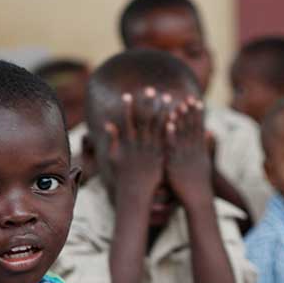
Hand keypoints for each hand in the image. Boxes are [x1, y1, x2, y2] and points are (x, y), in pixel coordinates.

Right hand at [106, 87, 168, 203]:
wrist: (136, 193)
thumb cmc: (123, 175)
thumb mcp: (114, 157)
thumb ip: (112, 139)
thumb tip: (108, 123)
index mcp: (127, 144)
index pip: (127, 122)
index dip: (128, 108)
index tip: (129, 94)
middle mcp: (138, 145)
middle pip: (143, 121)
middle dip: (146, 104)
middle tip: (150, 89)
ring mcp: (150, 150)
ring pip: (157, 127)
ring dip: (161, 111)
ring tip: (166, 98)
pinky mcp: (161, 156)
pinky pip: (166, 139)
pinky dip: (170, 127)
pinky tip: (175, 116)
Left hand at [165, 95, 212, 205]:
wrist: (198, 198)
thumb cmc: (201, 182)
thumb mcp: (206, 162)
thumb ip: (207, 145)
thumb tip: (212, 132)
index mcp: (199, 149)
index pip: (198, 127)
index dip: (197, 113)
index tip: (195, 100)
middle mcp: (193, 151)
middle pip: (191, 128)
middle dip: (189, 112)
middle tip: (187, 97)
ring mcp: (184, 156)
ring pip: (182, 135)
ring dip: (180, 120)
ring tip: (177, 106)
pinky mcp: (175, 163)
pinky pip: (173, 147)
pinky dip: (171, 136)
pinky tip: (168, 124)